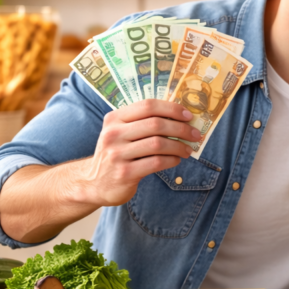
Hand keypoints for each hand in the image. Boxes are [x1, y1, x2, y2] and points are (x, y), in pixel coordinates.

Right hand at [76, 100, 201, 206]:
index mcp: (114, 119)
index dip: (171, 109)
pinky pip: (156, 163)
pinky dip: (171, 160)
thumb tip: (179, 117)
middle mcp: (114, 134)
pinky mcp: (125, 173)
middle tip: (195, 135)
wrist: (93, 183)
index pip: (147, 106)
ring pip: (158, 144)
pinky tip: (176, 160)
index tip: (188, 115)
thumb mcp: (120, 133)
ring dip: (179, 146)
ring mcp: (117, 154)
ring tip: (188, 150)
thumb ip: (141, 123)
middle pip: (155, 124)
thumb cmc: (116, 154)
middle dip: (181, 129)